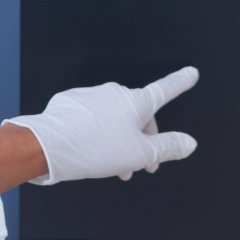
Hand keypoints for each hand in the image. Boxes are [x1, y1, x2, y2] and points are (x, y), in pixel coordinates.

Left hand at [4, 67, 199, 184]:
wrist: (48, 146)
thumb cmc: (94, 149)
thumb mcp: (140, 155)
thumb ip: (168, 147)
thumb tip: (189, 143)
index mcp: (136, 102)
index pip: (166, 90)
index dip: (181, 83)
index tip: (191, 74)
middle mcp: (115, 93)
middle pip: (137, 115)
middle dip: (142, 139)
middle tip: (140, 166)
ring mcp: (91, 96)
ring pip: (113, 119)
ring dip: (117, 141)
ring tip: (111, 165)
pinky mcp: (71, 103)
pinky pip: (91, 118)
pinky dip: (96, 134)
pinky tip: (88, 151)